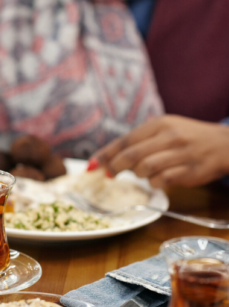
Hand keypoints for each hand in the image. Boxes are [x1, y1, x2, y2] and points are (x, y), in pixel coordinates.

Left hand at [92, 115, 228, 187]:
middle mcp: (169, 136)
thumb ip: (141, 142)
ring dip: (138, 175)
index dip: (106, 154)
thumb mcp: (165, 130)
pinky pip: (163, 180)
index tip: (92, 165)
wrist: (223, 144)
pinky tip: (159, 180)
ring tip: (143, 174)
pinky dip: (155, 183)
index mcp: (159, 124)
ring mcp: (180, 153)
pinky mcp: (190, 170)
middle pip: (131, 154)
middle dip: (115, 166)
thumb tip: (110, 158)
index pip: (125, 140)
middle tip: (110, 174)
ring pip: (145, 168)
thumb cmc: (187, 138)